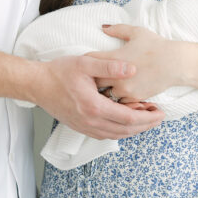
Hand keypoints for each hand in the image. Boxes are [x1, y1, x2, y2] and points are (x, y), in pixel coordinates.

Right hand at [31, 54, 163, 139]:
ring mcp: (85, 127)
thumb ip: (110, 66)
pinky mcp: (81, 127)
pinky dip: (120, 131)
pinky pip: (106, 135)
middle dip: (145, 125)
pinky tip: (127, 123)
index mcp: (94, 107)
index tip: (161, 112)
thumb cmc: (59, 72)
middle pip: (125, 130)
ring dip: (134, 129)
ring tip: (147, 119)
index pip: (128, 118)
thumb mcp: (85, 63)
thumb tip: (133, 68)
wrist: (37, 85)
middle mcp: (90, 122)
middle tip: (159, 117)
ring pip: (117, 135)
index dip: (147, 117)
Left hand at [91, 25, 183, 100]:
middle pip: (93, 81)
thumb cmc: (156, 45)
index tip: (87, 62)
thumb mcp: (136, 32)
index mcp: (114, 57)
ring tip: (103, 88)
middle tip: (91, 78)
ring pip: (104, 94)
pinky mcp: (134, 97)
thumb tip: (103, 28)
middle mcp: (116, 75)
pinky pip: (118, 102)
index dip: (86, 61)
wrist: (175, 63)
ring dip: (104, 91)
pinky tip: (118, 94)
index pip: (89, 60)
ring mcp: (125, 88)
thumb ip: (117, 29)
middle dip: (92, 79)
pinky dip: (117, 99)